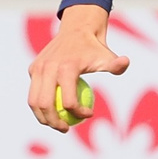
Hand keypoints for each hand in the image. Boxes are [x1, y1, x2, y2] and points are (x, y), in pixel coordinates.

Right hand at [26, 5, 130, 131]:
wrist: (77, 30)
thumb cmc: (95, 49)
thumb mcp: (107, 56)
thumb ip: (117, 64)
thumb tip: (124, 63)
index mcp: (66, 67)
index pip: (68, 101)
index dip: (78, 113)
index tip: (89, 114)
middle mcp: (48, 67)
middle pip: (45, 105)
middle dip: (55, 122)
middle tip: (67, 128)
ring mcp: (38, 68)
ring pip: (34, 101)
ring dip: (44, 118)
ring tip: (59, 124)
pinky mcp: (33, 68)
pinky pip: (34, 92)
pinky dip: (41, 105)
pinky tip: (54, 111)